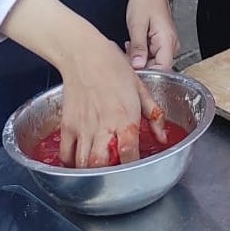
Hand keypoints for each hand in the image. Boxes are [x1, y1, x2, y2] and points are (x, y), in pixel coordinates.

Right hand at [58, 37, 165, 166]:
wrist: (84, 55)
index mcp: (125, 117)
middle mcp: (103, 126)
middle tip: (115, 173)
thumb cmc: (114, 67)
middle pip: (102, 164)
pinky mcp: (67, 126)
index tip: (137, 168)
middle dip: (108, 175)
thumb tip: (162, 136)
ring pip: (83, 163)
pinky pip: (67, 154)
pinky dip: (72, 163)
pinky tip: (81, 161)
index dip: (133, 166)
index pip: (129, 151)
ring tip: (99, 171)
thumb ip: (153, 115)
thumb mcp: (142, 88)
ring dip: (91, 172)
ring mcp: (83, 128)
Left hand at [126, 0, 180, 68]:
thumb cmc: (145, 1)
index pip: (163, 69)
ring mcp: (166, 44)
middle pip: (157, 68)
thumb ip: (138, 47)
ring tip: (128, 47)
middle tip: (124, 57)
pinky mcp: (161, 42)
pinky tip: (131, 45)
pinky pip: (151, 55)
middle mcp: (170, 45)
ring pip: (152, 62)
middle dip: (139, 66)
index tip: (131, 72)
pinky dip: (139, 53)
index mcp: (167, 41)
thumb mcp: (137, 24)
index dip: (147, 74)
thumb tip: (137, 67)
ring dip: (138, 59)